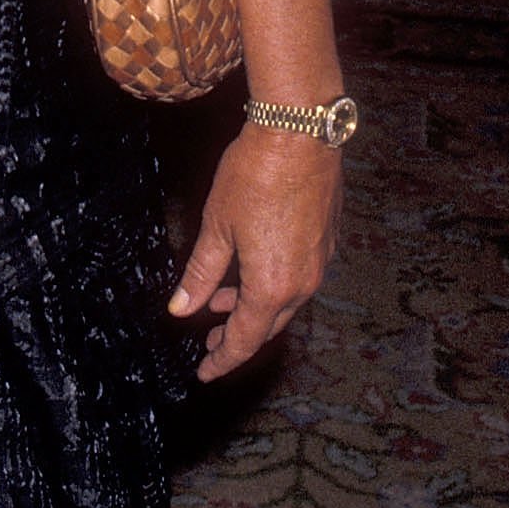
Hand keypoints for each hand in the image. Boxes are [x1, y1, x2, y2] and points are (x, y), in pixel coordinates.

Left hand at [169, 122, 341, 380]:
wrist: (300, 134)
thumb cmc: (254, 176)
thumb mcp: (216, 226)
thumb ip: (200, 273)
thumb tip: (181, 310)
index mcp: (271, 287)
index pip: (243, 340)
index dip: (221, 360)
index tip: (204, 373)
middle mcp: (302, 283)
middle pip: (267, 325)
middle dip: (236, 336)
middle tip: (209, 342)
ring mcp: (319, 263)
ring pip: (284, 301)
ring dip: (252, 306)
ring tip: (221, 300)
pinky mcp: (327, 240)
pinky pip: (297, 277)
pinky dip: (271, 283)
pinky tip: (251, 267)